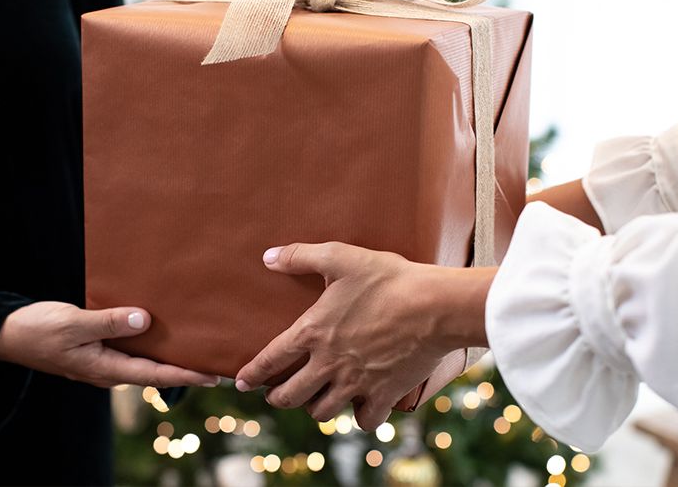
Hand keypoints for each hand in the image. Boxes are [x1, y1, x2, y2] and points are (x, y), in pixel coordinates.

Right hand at [0, 301, 219, 388]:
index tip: (214, 374)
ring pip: (141, 361)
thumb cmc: (36, 329)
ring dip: (167, 355)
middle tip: (214, 360)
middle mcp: (106, 370)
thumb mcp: (73, 322)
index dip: (186, 375)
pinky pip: (126, 349)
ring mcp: (99, 361)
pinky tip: (156, 329)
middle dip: (184, 367)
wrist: (5, 334)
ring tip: (194, 344)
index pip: (154, 375)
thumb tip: (145, 319)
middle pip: (153, 371)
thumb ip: (109, 322)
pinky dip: (145, 343)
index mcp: (104, 368)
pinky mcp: (93, 350)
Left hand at [233, 242, 491, 428]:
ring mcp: (356, 383)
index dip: (252, 374)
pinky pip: (365, 420)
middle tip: (277, 396)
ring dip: (315, 408)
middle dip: (278, 399)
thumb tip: (268, 257)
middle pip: (290, 396)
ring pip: (323, 412)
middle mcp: (329, 364)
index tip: (241, 383)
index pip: (270, 360)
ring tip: (315, 401)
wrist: (436, 306)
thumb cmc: (388, 279)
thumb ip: (301, 256)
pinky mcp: (385, 394)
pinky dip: (361, 418)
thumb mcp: (341, 257)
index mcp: (312, 333)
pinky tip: (362, 409)